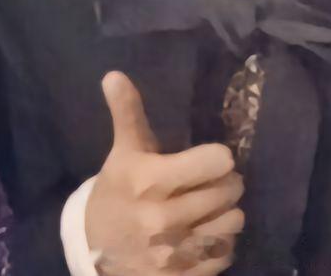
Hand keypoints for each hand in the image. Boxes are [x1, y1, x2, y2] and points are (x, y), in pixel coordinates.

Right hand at [85, 72, 244, 274]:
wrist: (97, 249)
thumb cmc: (116, 191)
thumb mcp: (121, 153)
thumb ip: (126, 114)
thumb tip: (114, 74)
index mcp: (148, 180)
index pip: (213, 163)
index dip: (218, 158)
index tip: (214, 157)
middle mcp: (164, 216)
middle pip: (228, 192)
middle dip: (226, 183)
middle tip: (214, 180)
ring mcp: (177, 250)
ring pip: (233, 223)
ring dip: (227, 212)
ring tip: (212, 205)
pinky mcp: (186, 274)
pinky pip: (226, 252)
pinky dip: (221, 240)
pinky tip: (205, 232)